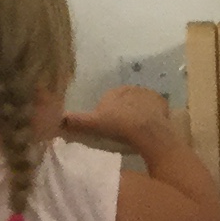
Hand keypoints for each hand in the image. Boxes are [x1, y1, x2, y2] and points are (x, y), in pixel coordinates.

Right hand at [62, 85, 177, 158]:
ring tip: (135, 132)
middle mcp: (131, 88)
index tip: (108, 128)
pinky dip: (151, 117)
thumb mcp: (93, 124)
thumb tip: (57, 118)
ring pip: (139, 105)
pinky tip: (148, 129)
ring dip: (137, 115)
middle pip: (124, 102)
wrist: (147, 131)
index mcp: (114, 91)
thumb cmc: (118, 126)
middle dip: (122, 113)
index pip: (108, 100)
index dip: (107, 114)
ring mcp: (148, 94)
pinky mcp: (162, 103)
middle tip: (121, 131)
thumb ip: (75, 121)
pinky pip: (155, 109)